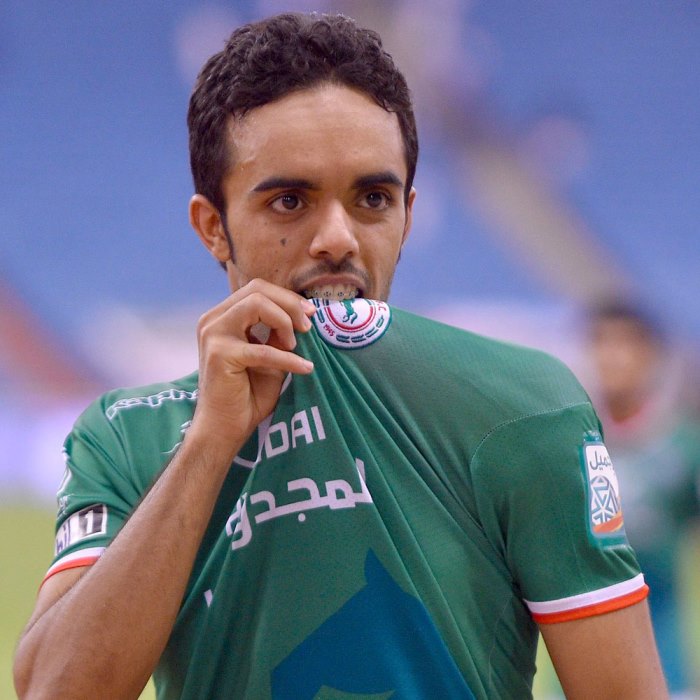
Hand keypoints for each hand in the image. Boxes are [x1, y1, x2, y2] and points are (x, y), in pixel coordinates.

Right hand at [190, 279, 315, 455]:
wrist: (224, 428)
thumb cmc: (246, 395)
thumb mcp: (269, 357)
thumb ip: (278, 334)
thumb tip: (302, 316)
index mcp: (222, 317)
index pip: (257, 289)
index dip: (287, 298)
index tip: (309, 315)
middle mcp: (213, 320)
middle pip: (257, 289)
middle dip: (289, 304)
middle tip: (308, 326)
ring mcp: (213, 334)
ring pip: (256, 303)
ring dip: (284, 322)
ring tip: (295, 346)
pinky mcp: (221, 355)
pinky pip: (263, 348)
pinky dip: (288, 358)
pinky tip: (304, 368)